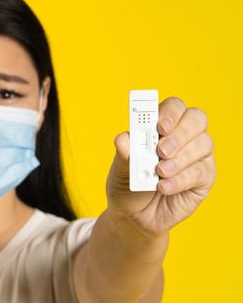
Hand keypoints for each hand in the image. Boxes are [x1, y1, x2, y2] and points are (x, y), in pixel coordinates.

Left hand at [106, 97, 216, 237]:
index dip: (169, 112)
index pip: (174, 107)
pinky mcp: (204, 177)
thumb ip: (124, 154)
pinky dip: (180, 179)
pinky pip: (201, 171)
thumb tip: (122, 139)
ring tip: (159, 172)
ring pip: (203, 144)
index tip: (159, 126)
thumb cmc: (127, 184)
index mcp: (161, 126)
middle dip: (180, 133)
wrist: (133, 216)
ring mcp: (196, 156)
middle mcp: (183, 136)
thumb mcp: (120, 169)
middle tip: (161, 150)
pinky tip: (163, 187)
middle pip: (196, 119)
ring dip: (180, 158)